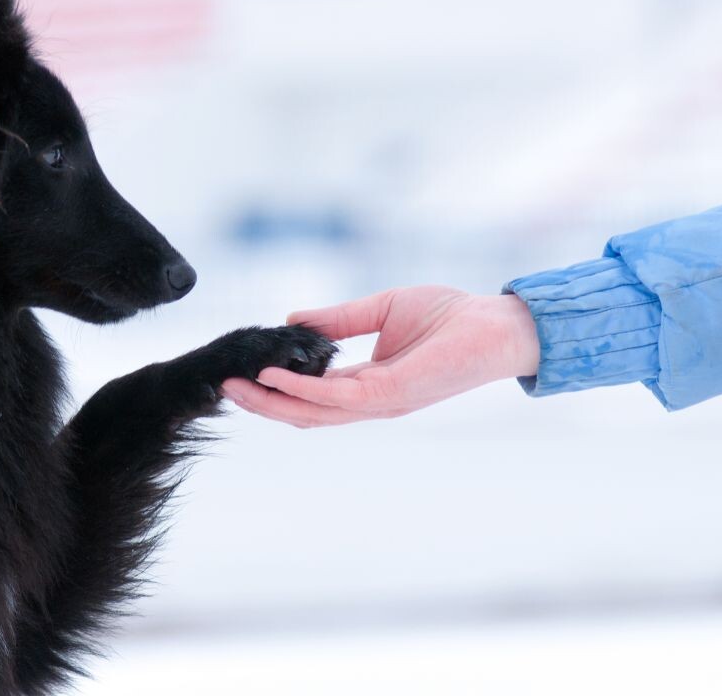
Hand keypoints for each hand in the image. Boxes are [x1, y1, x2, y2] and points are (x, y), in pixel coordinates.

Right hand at [220, 287, 538, 426]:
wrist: (498, 324)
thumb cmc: (451, 316)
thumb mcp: (381, 309)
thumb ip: (339, 319)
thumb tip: (294, 321)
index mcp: (368, 383)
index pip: (312, 395)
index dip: (275, 388)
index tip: (241, 373)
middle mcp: (371, 400)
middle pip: (305, 412)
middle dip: (262, 403)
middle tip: (223, 388)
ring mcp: (381, 401)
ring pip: (313, 412)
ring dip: (271, 401)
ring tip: (235, 385)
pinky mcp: (392, 393)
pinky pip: (336, 397)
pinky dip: (300, 388)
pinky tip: (273, 375)